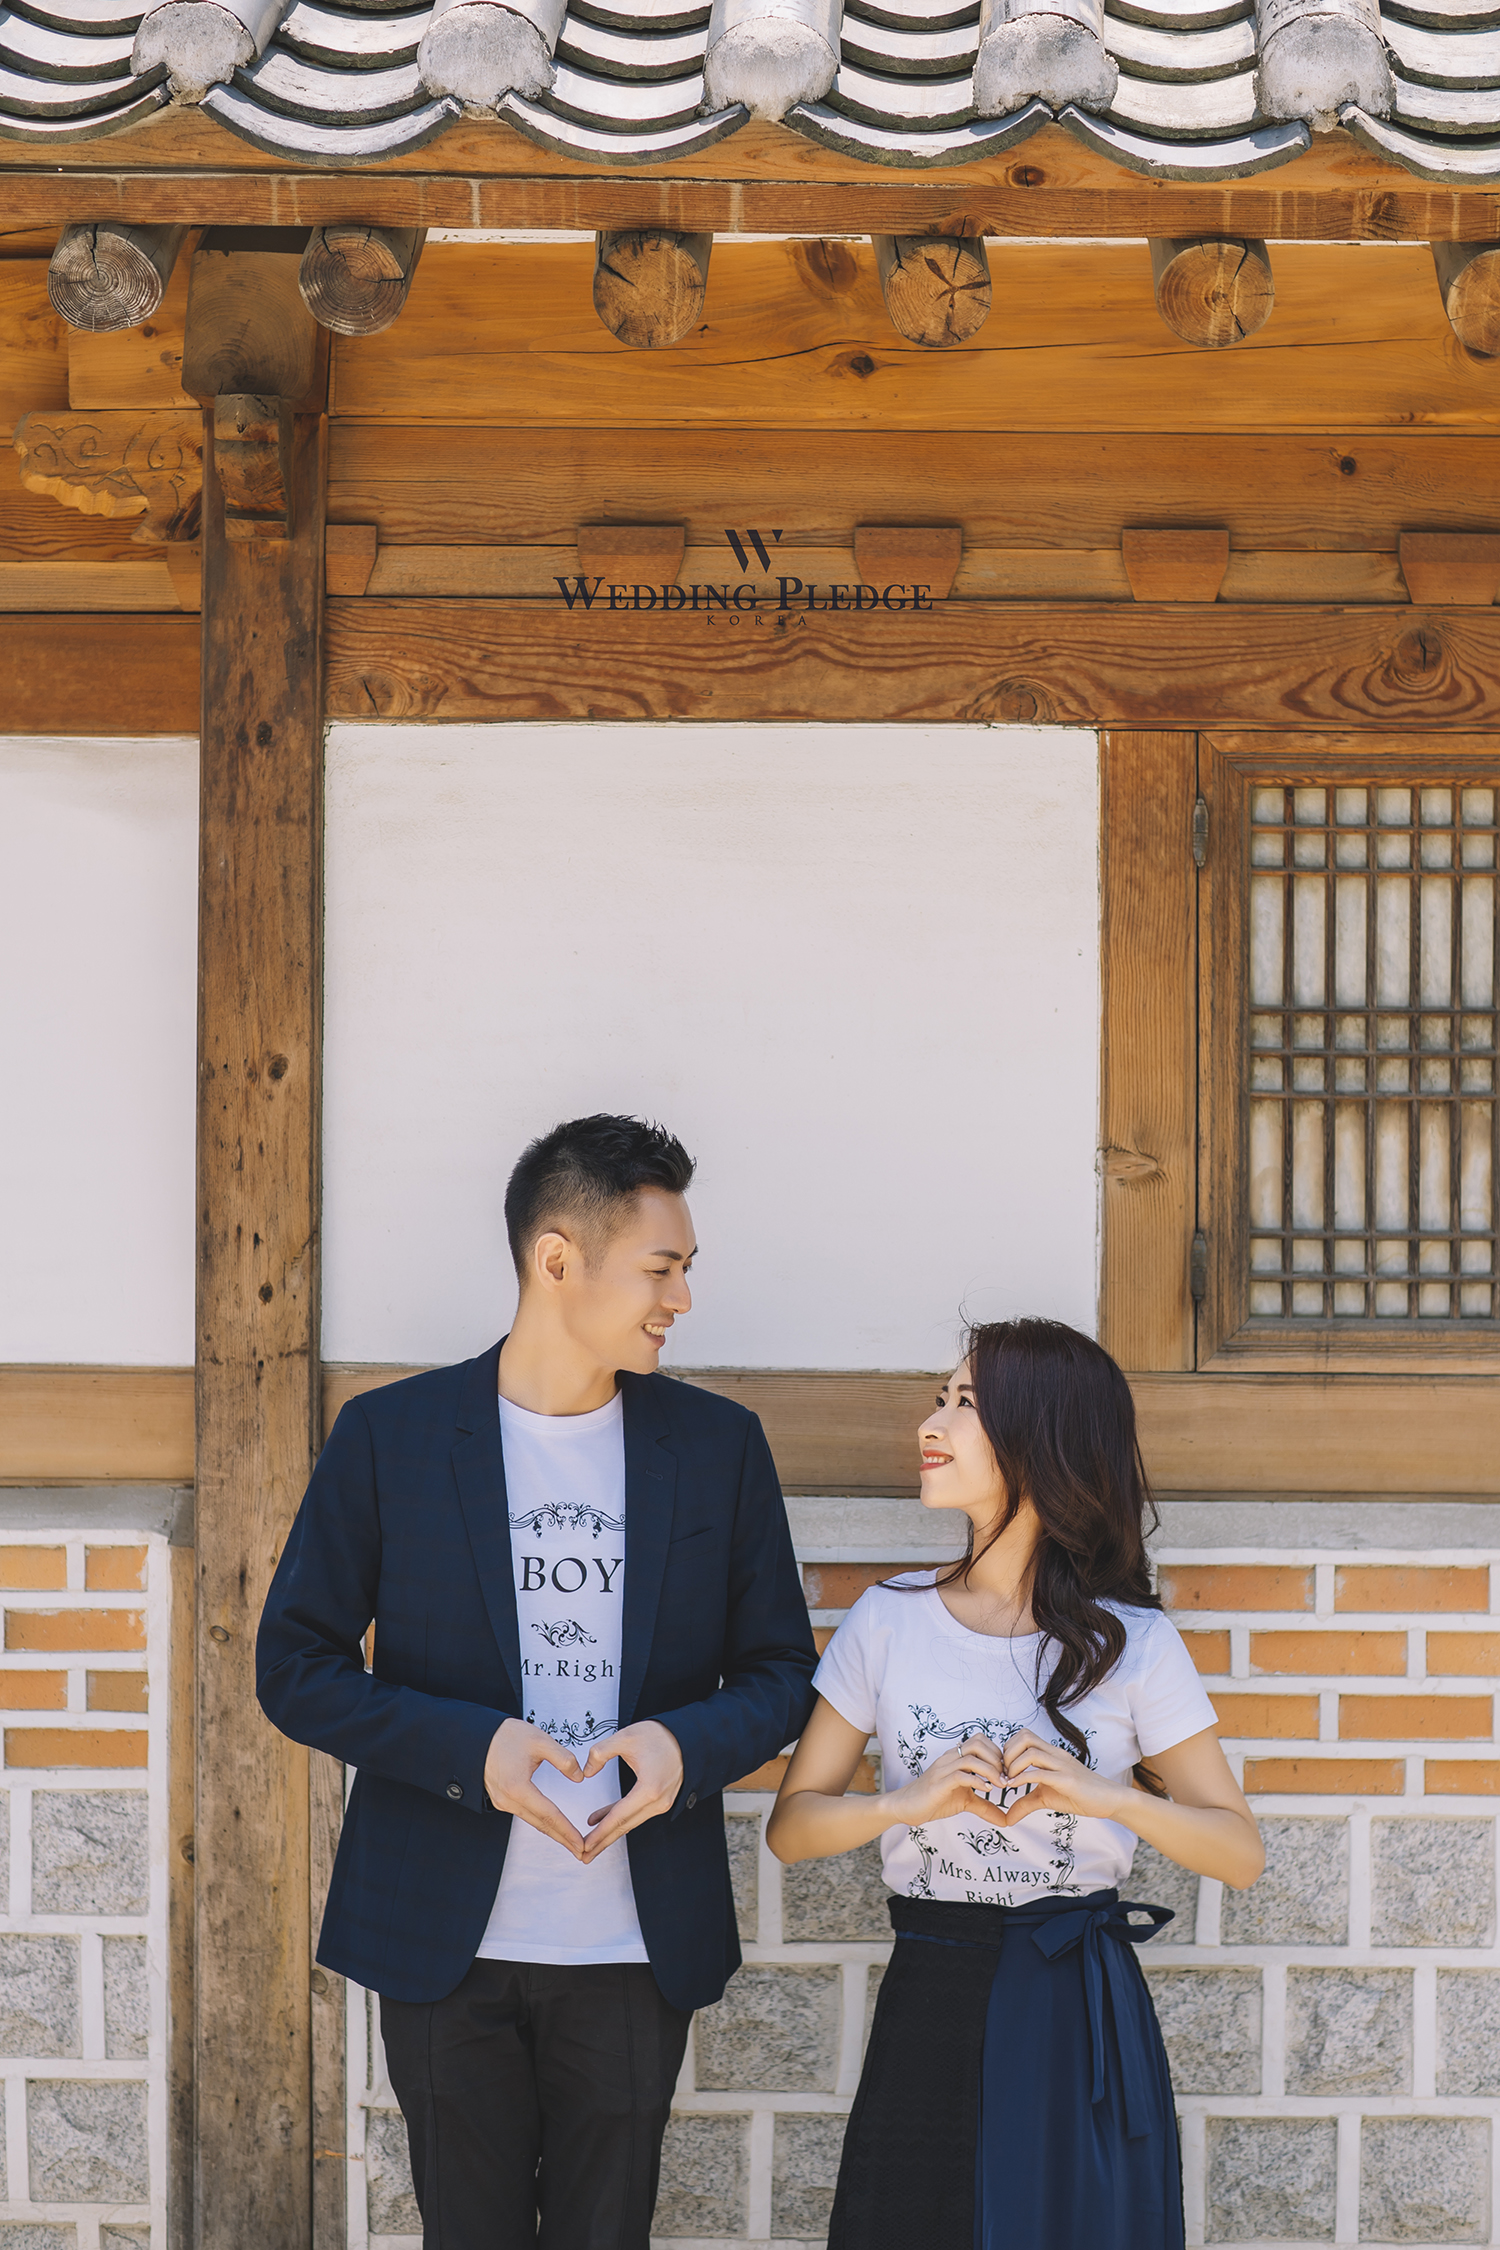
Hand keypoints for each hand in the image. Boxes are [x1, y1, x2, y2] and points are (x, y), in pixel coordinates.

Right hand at [483, 1718, 587, 1858]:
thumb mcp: (540, 1740)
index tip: (580, 1843)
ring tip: (571, 1841)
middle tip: (581, 1852)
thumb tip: (579, 1777)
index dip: (567, 1830)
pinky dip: (540, 1823)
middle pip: (541, 1824)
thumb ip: (563, 1758)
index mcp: (518, 1787)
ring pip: (532, 1821)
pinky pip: (525, 1815)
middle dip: (562, 1839)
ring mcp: (502, 1802)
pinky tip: (551, 1826)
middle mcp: (508, 1800)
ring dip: (552, 1832)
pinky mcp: (501, 1800)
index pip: (549, 1814)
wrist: (477, 1736)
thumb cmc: (506, 1736)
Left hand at [578, 1720, 684, 1860]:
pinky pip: (635, 1813)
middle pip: (625, 1826)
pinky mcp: (660, 1800)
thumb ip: (601, 1752)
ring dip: (609, 1833)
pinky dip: (618, 1818)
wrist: (688, 1737)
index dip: (600, 1832)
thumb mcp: (626, 1737)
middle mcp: (657, 1801)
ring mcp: (661, 1803)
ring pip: (630, 1822)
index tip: (585, 1845)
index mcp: (649, 1789)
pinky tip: (599, 1820)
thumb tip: (586, 1772)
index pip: (619, 1816)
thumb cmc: (661, 1736)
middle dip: (603, 1842)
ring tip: (590, 1845)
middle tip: (583, 1857)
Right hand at [885, 1735, 1009, 1829]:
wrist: (906, 1807)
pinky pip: (961, 1775)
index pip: (981, 1741)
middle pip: (978, 1742)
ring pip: (971, 1758)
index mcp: (956, 1757)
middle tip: (1005, 1777)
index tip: (1006, 1772)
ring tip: (1000, 1785)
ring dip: (991, 1770)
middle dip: (997, 1758)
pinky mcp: (939, 1783)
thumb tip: (1006, 1820)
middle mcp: (950, 1758)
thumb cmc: (935, 1800)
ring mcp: (943, 1769)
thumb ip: (985, 1807)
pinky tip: (986, 1791)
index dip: (997, 1753)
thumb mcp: (965, 1802)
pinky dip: (978, 1782)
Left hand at [989, 1728, 1130, 1826]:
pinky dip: (1023, 1778)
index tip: (1002, 1768)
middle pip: (1024, 1736)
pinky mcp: (1067, 1780)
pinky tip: (1015, 1787)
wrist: (1108, 1800)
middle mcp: (1055, 1754)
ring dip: (1013, 1765)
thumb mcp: (1046, 1798)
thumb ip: (1025, 1803)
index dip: (1008, 1749)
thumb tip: (1007, 1818)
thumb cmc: (1078, 1795)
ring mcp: (1062, 1765)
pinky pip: (1041, 1773)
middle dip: (1007, 1753)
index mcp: (1050, 1753)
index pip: (1023, 1736)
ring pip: (1031, 1751)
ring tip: (1009, 1781)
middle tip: (1003, 1773)